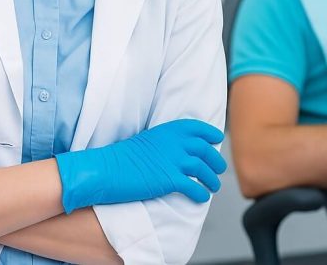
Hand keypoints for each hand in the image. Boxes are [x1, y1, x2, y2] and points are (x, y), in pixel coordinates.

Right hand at [55, 119, 226, 212]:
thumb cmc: (123, 157)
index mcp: (169, 130)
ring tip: (214, 187)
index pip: (198, 128)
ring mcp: (173, 161)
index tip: (217, 139)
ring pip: (204, 170)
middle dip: (216, 161)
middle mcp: (175, 143)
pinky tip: (202, 198)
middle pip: (205, 150)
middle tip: (219, 169)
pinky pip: (193, 187)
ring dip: (212, 179)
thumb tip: (178, 151)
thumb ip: (165, 142)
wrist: (107, 169)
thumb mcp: (148, 140)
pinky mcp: (169, 180)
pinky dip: (200, 194)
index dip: (210, 134)